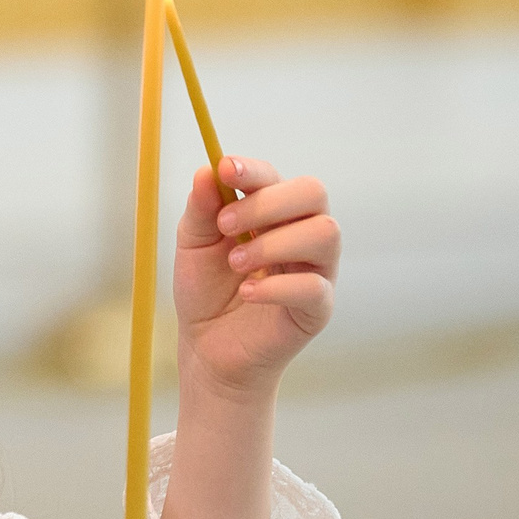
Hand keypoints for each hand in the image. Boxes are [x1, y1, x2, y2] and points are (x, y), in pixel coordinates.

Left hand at [174, 155, 338, 398]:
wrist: (207, 349)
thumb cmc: (206, 291)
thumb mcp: (194, 245)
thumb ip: (201, 208)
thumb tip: (207, 169)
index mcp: (273, 212)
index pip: (275, 177)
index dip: (253, 170)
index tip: (224, 169)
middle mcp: (302, 233)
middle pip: (312, 193)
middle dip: (267, 202)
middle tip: (225, 224)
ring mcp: (316, 269)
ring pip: (325, 233)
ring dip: (274, 243)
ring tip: (237, 263)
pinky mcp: (319, 307)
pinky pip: (314, 286)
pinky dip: (276, 286)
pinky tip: (248, 293)